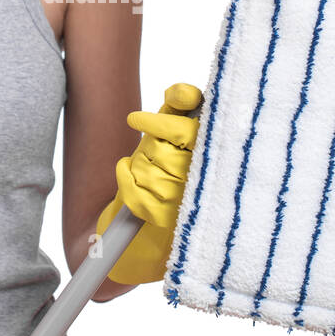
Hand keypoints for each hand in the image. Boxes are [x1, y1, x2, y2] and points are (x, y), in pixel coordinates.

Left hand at [97, 82, 201, 284]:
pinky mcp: (168, 221)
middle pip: (168, 146)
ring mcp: (186, 202)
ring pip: (151, 167)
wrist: (128, 243)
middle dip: (149, 142)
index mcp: (208, 158)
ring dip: (137, 168)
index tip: (140, 116)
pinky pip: (138, 191)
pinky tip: (130, 189)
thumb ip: (176, 111)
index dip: (164, 121)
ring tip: (141, 175)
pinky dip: (126, 184)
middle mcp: (203, 180)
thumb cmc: (152, 182)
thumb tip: (185, 92)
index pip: (191, 131)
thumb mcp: (163, 141)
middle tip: (142, 142)